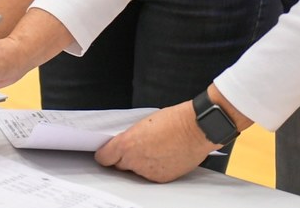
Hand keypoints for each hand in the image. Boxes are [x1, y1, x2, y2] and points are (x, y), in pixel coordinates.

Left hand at [95, 102, 217, 182]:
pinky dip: (154, 168)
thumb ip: (130, 138)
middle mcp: (135, 161)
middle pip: (119, 165)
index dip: (104, 155)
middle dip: (123, 158)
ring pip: (136, 171)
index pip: (104, 157)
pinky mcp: (161, 179)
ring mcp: (148, 172)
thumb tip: (125, 145)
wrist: (195, 129)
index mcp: (127, 144)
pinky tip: (164, 156)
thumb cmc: (173, 120)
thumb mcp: (143, 123)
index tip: (105, 153)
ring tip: (154, 149)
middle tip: (134, 148)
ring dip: (140, 163)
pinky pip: (151, 175)